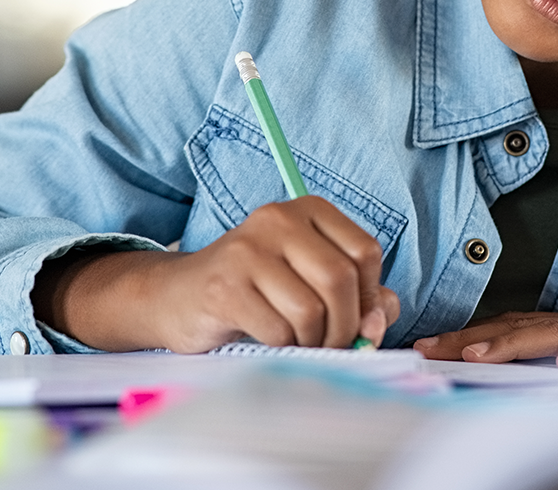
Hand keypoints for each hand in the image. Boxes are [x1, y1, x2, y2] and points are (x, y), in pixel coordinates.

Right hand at [35, 197, 400, 352]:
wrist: (179, 298)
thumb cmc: (258, 291)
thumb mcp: (311, 282)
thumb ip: (360, 297)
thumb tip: (378, 321)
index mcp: (308, 210)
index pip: (365, 251)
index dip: (370, 295)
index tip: (358, 317)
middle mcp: (278, 219)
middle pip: (340, 279)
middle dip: (346, 326)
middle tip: (333, 344)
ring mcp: (248, 250)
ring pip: (311, 309)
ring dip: (314, 341)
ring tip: (299, 341)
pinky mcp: (225, 286)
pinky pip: (277, 329)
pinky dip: (283, 346)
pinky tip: (269, 338)